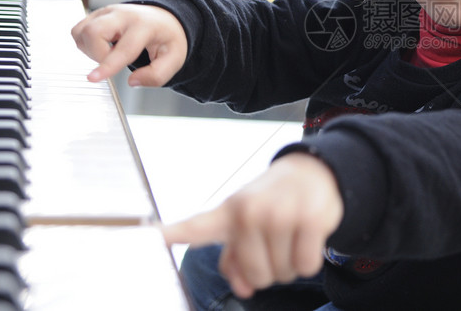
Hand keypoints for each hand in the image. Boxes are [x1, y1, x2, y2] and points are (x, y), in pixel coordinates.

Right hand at [71, 3, 187, 85]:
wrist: (164, 18)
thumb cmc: (167, 38)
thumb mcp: (175, 59)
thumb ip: (157, 75)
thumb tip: (132, 82)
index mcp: (145, 25)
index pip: (123, 48)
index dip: (108, 65)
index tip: (92, 78)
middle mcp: (123, 14)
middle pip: (93, 32)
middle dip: (97, 55)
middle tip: (114, 60)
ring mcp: (107, 12)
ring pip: (81, 32)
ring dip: (91, 50)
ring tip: (111, 52)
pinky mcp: (96, 14)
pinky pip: (78, 31)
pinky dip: (86, 44)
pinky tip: (103, 46)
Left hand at [162, 153, 343, 298]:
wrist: (311, 171)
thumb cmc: (271, 203)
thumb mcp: (246, 226)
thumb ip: (236, 261)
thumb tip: (244, 289)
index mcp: (227, 213)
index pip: (195, 226)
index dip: (169, 233)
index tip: (149, 235)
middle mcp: (250, 211)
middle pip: (257, 276)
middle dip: (270, 270)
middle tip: (275, 244)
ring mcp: (280, 213)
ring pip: (283, 273)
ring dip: (290, 264)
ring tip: (291, 235)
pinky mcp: (309, 217)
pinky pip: (306, 265)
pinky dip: (309, 260)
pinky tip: (307, 236)